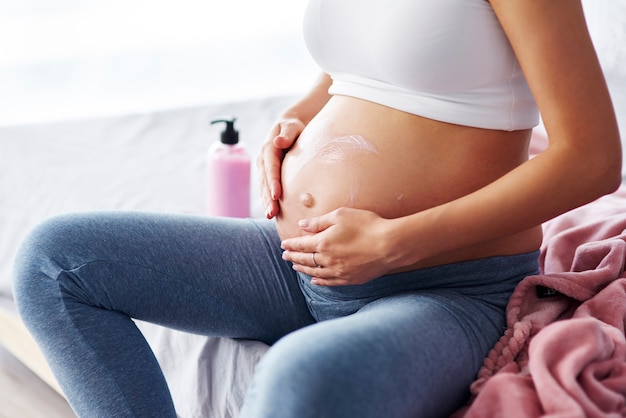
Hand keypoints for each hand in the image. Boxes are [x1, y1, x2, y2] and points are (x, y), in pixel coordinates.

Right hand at [257, 118, 304, 218]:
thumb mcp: (291, 126)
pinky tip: (271, 212)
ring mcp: (263, 168)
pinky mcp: (267, 175)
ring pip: (264, 187)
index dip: (273, 182)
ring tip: (270, 215)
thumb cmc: (293, 127)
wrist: (288, 128)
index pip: (271, 168)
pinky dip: (268, 200)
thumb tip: (278, 141)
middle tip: (272, 212)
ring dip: (266, 202)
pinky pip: (267, 189)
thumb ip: (287, 134)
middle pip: (265, 181)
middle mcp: (263, 160)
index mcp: (268, 149)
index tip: (277, 195)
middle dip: (268, 197)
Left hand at [280, 207, 394, 285]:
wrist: (390, 245)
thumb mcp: (341, 215)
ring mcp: (339, 271)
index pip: (301, 245)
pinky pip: (329, 282)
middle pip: (305, 259)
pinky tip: (314, 281)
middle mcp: (327, 260)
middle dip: (293, 257)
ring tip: (296, 266)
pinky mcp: (350, 279)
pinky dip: (319, 281)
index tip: (283, 244)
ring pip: (315, 272)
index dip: (291, 245)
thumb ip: (319, 222)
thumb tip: (302, 225)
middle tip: (285, 256)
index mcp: (323, 243)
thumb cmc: (367, 225)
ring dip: (303, 269)